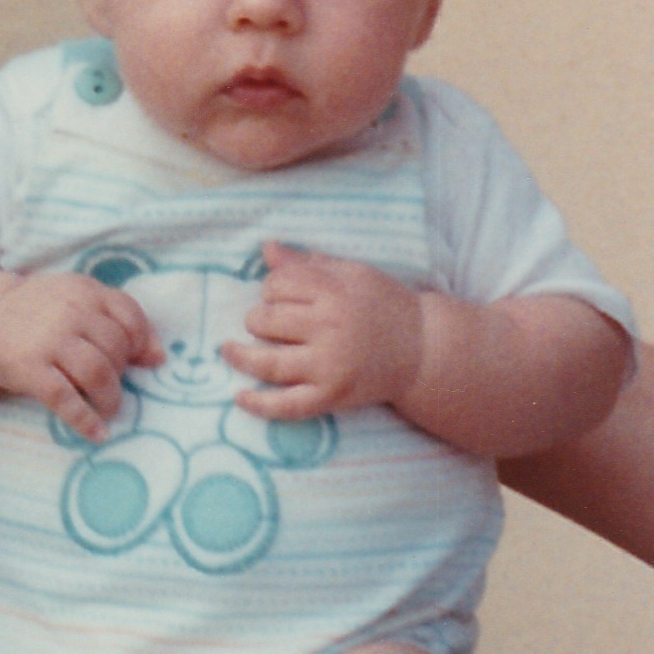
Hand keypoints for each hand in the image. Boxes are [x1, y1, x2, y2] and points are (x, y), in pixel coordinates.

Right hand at [0, 272, 160, 438]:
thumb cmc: (39, 315)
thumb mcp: (75, 301)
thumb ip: (114, 319)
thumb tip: (158, 358)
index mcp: (84, 291)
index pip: (129, 315)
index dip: (141, 342)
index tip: (139, 360)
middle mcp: (70, 312)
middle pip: (115, 348)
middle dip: (121, 373)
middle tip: (113, 385)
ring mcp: (49, 341)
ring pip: (97, 372)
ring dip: (110, 397)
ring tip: (110, 409)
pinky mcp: (29, 369)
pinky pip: (65, 399)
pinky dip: (85, 420)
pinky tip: (96, 433)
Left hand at [224, 243, 424, 422]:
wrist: (424, 348)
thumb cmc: (384, 306)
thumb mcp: (352, 275)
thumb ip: (309, 265)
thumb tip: (267, 248)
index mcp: (335, 291)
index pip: (277, 285)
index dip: (270, 290)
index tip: (277, 296)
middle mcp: (330, 327)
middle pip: (265, 321)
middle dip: (256, 320)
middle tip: (262, 323)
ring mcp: (329, 365)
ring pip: (268, 361)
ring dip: (240, 356)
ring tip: (229, 350)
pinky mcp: (331, 396)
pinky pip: (287, 405)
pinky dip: (259, 404)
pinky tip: (239, 397)